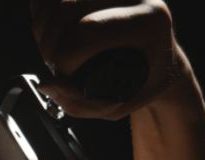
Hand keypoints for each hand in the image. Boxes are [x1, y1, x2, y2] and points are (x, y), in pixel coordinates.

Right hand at [30, 0, 185, 119]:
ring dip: (42, 27)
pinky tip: (49, 30)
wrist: (163, 62)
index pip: (88, 30)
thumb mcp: (117, 104)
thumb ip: (79, 102)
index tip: (65, 76)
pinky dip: (43, 11)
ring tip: (51, 49)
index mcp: (149, 20)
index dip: (64, 58)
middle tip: (54, 64)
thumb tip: (47, 84)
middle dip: (49, 42)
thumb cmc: (144, 84)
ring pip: (59, 0)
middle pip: (67, 7)